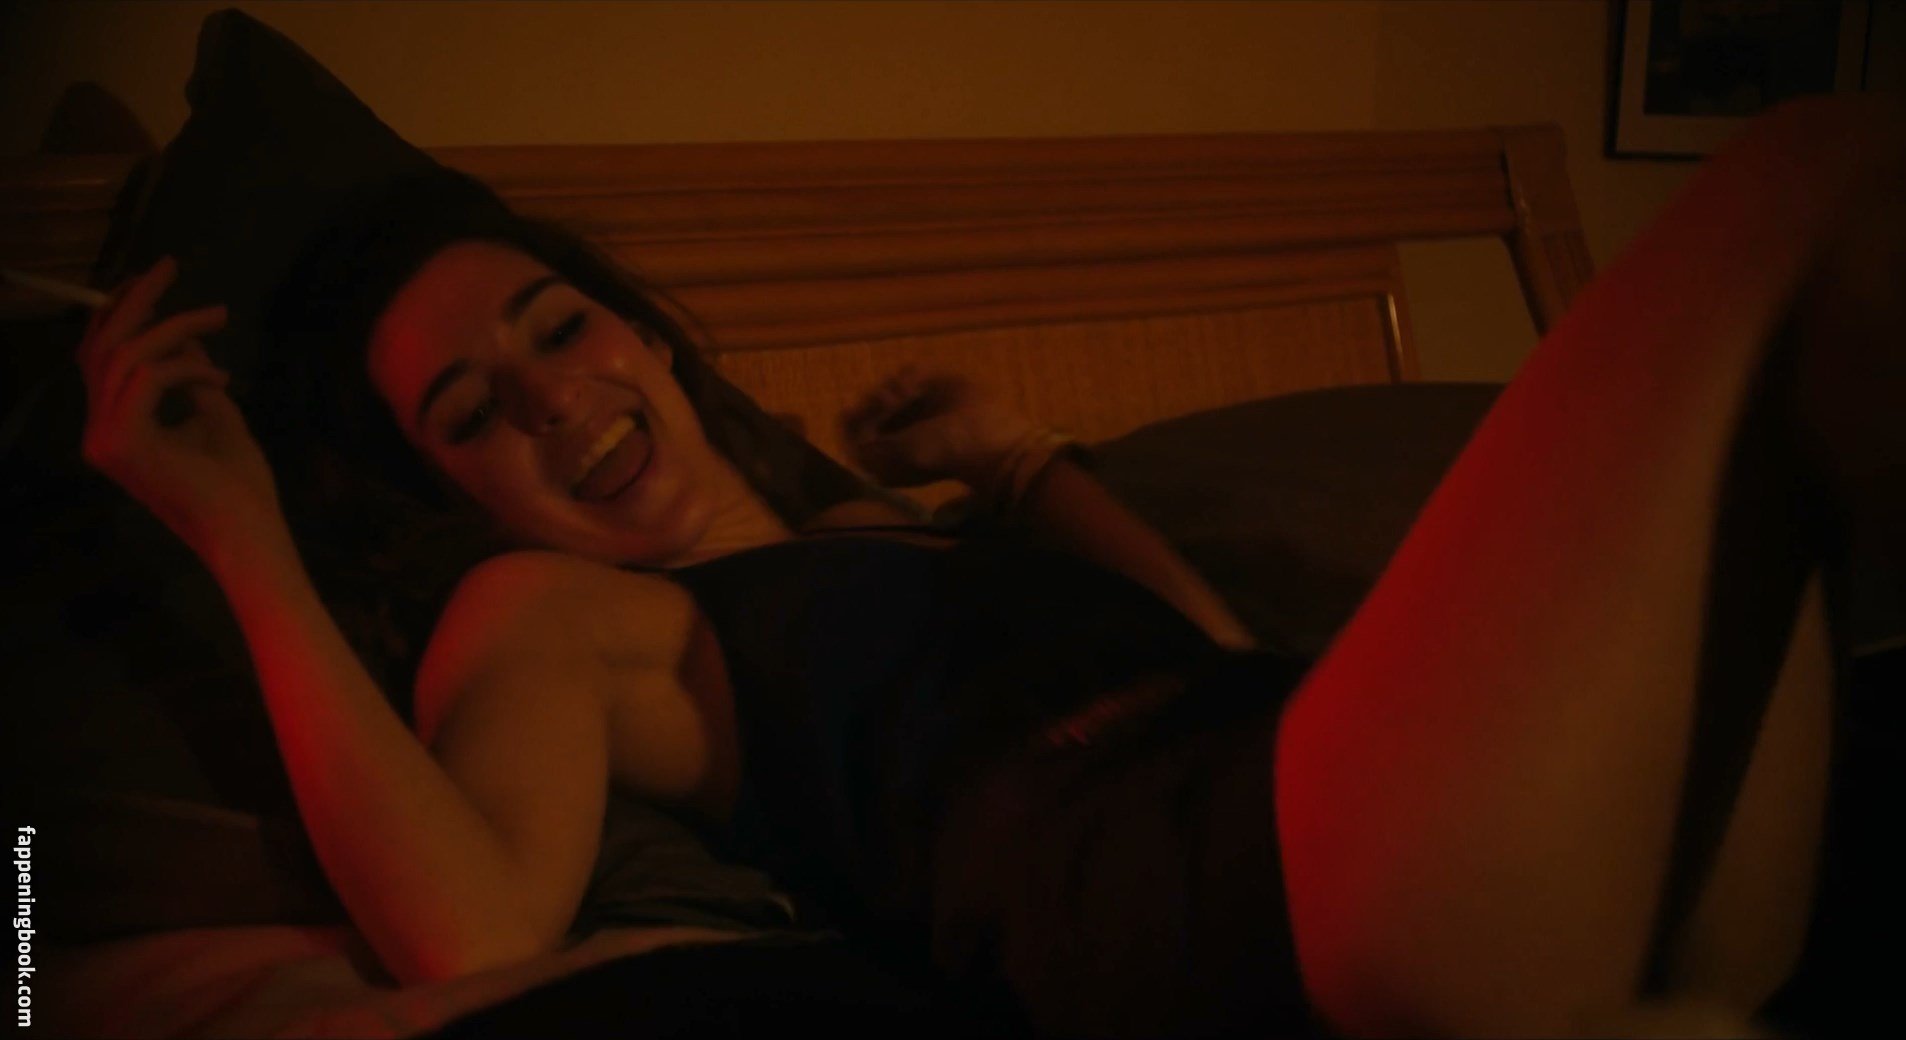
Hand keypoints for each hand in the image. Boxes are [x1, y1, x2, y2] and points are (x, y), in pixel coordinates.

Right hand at [77, 256, 282, 557]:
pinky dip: (187, 366)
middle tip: (171, 264)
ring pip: (127, 355)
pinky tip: (222, 379)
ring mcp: (104, 439)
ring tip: (219, 315)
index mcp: (115, 427)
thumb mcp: (217, 416)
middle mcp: (98, 432)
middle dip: (137, 300)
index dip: (121, 314)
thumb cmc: (240, 486)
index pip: (101, 358)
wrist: (248, 531)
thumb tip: (185, 338)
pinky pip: (149, 376)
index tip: (155, 281)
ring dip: (176, 326)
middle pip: (102, 346)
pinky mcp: (123, 441)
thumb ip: (193, 377)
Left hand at [840, 366, 1036, 487]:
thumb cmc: (942, 453)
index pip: (853, 429)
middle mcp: (897, 430)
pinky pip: (910, 371)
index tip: (870, 413)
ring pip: (886, 386)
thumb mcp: (896, 456)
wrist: (988, 439)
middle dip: (876, 400)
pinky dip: (912, 372)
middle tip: (894, 399)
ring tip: (910, 390)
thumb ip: (863, 444)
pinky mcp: (935, 387)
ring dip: (894, 384)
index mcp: (886, 452)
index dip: (855, 417)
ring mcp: (916, 407)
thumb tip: (845, 422)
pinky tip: (920, 379)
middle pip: (866, 405)